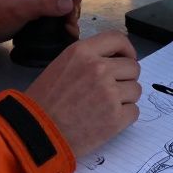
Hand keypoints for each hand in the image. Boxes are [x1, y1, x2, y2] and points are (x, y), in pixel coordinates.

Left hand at [0, 0, 82, 44]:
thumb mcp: (22, 8)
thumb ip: (45, 4)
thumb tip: (69, 4)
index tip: (74, 9)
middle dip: (72, 9)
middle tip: (71, 24)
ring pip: (62, 5)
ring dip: (68, 18)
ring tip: (69, 31)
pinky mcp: (36, 12)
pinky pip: (54, 14)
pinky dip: (61, 22)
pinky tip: (65, 32)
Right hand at [24, 31, 140, 156]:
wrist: (37, 132)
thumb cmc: (44, 100)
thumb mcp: (61, 65)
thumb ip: (87, 58)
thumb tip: (114, 60)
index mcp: (83, 52)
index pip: (118, 39)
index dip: (127, 50)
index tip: (125, 59)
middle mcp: (99, 68)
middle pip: (133, 67)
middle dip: (125, 78)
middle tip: (111, 89)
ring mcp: (110, 93)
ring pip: (136, 89)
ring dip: (125, 98)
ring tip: (105, 106)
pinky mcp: (116, 118)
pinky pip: (134, 111)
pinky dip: (124, 116)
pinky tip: (106, 119)